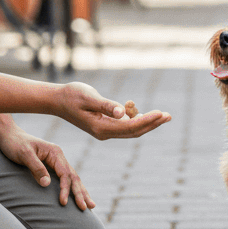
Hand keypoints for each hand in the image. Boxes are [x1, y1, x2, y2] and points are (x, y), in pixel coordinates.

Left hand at [0, 125, 96, 209]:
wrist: (8, 136)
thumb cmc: (14, 144)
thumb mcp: (23, 154)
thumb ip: (36, 168)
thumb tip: (47, 184)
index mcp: (55, 153)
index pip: (65, 174)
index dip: (65, 189)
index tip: (62, 202)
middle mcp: (59, 157)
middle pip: (74, 177)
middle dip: (81, 193)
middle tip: (87, 207)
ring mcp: (57, 162)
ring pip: (73, 179)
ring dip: (81, 192)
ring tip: (91, 206)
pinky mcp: (52, 167)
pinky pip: (66, 179)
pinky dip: (73, 189)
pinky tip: (78, 197)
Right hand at [55, 81, 171, 139]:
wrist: (57, 100)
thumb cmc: (72, 95)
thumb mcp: (89, 97)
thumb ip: (106, 105)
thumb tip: (122, 112)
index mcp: (101, 128)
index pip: (130, 127)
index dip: (147, 121)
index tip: (161, 113)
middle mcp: (104, 133)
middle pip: (134, 132)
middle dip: (152, 124)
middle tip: (169, 116)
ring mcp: (105, 131)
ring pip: (131, 129)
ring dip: (146, 122)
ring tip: (162, 114)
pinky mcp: (105, 126)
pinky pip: (125, 125)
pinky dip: (134, 117)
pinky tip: (134, 107)